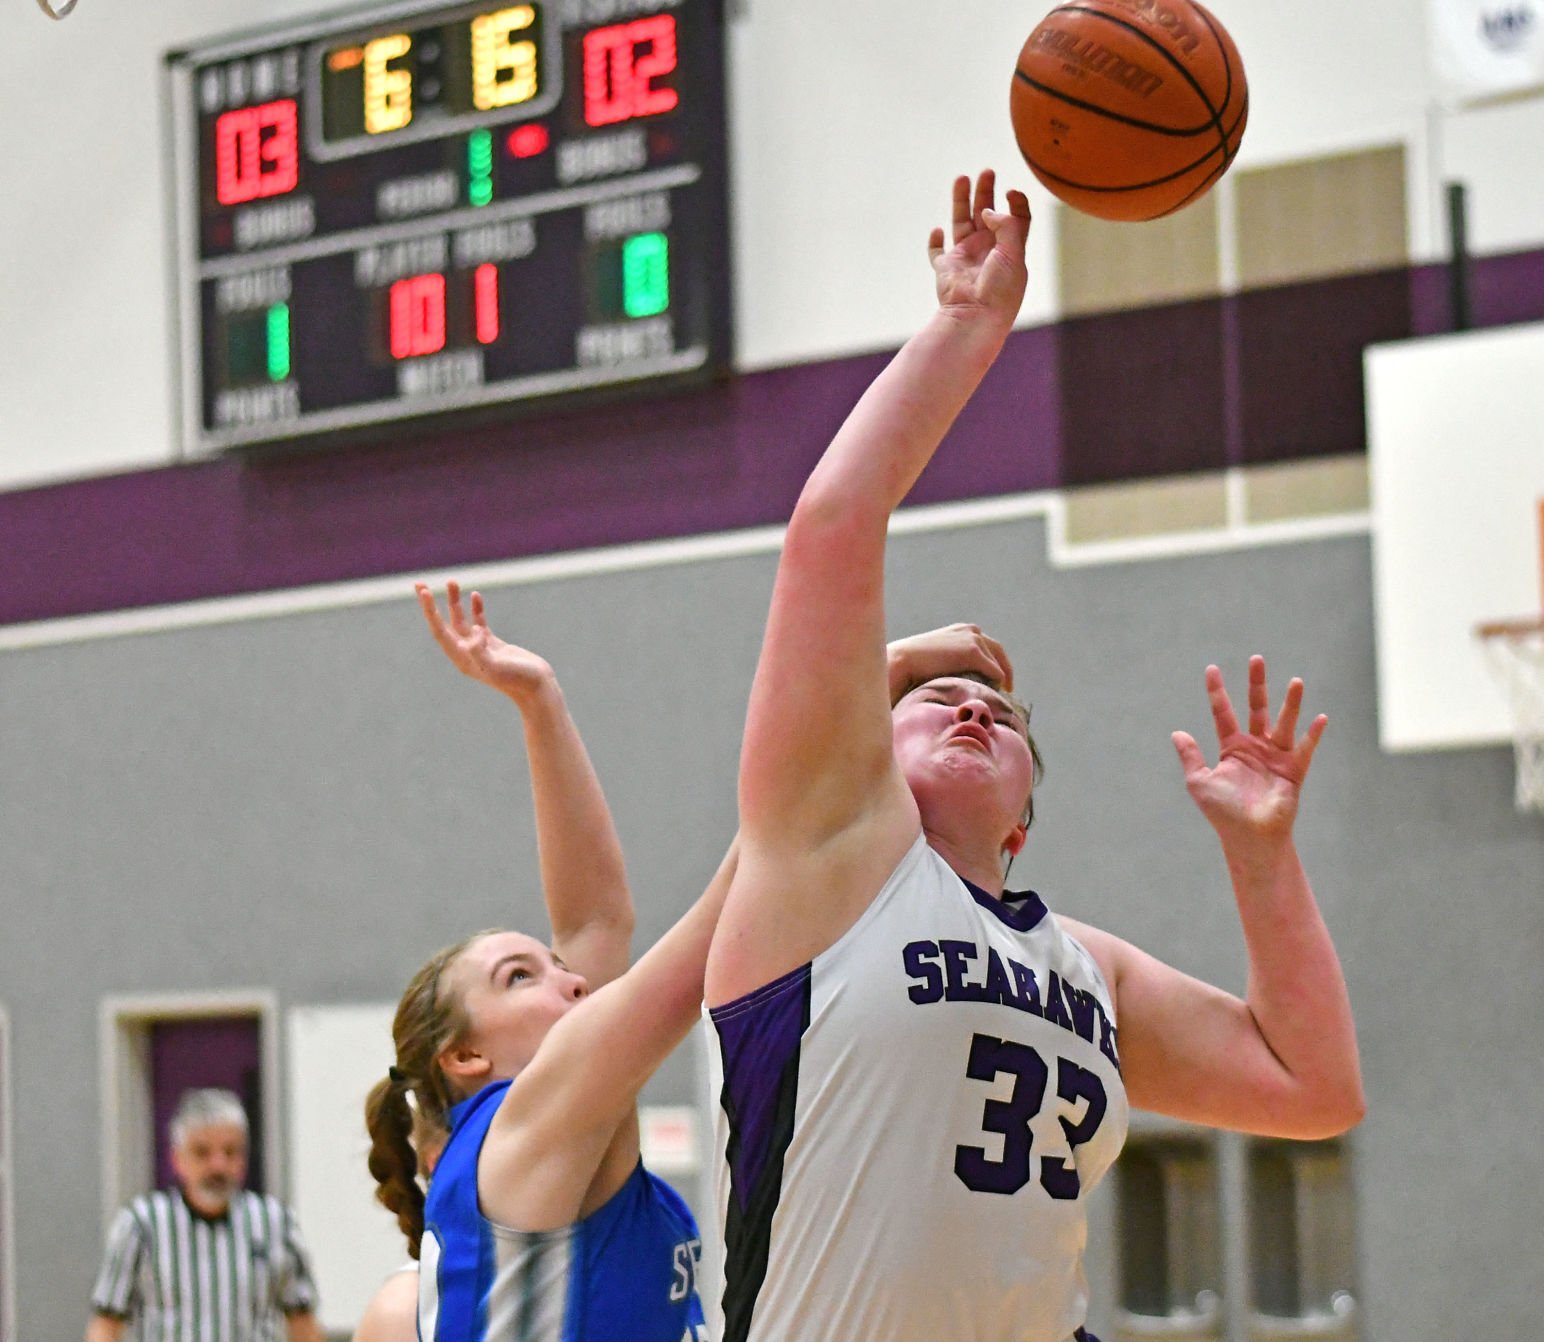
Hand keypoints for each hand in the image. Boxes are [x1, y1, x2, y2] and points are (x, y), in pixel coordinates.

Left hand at [416, 581, 554, 704]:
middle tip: (419, 584)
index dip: (430, 611)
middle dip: (431, 605)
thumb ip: (481, 653)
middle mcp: (466, 653)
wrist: (537, 688)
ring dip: (454, 601)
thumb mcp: (498, 667)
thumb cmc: (519, 680)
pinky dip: (476, 609)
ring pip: (461, 620)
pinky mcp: (493, 644)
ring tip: (451, 582)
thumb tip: (471, 635)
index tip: (424, 591)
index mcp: (462, 658)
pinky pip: (479, 622)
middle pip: (443, 624)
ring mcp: (479, 648)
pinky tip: (475, 595)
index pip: (440, 631)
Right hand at [887, 623, 1012, 704]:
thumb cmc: (913, 663)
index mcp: (963, 629)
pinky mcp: (974, 653)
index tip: (997, 678)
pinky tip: (994, 695)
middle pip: (999, 652)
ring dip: (1000, 680)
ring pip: (997, 664)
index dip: (995, 662)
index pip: (988, 645)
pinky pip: (995, 672)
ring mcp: (974, 640)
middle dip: (1005, 670)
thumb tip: (959, 676)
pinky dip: (996, 684)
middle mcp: (972, 631)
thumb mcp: (937, 655)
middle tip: (1008, 688)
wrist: (904, 660)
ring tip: (999, 696)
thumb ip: (951, 659)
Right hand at [928, 170, 1030, 325]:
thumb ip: (1007, 225)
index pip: (1016, 219)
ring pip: (961, 222)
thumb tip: (988, 210)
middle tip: (987, 171)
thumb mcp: (1013, 254)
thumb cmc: (1000, 291)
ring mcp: (965, 258)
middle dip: (986, 192)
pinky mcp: (945, 268)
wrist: (975, 317)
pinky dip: (935, 241)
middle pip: (987, 214)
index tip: (1011, 191)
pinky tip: (938, 230)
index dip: (1016, 202)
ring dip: (961, 201)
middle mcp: (987, 251)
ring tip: (962, 178)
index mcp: (1009, 249)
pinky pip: (937, 251)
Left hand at [1172, 657, 1326, 840]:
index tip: (1211, 669)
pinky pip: (1305, 748)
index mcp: (1231, 748)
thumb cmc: (1222, 813)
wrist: (1249, 837)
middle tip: (1256, 659)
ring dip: (1290, 703)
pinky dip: (1313, 734)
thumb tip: (1177, 732)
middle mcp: (1255, 747)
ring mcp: (1276, 756)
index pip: (1222, 713)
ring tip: (1295, 681)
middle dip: (1256, 684)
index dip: (1216, 692)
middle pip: (1256, 708)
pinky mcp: (1293, 770)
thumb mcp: (1199, 782)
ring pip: (1283, 722)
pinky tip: (1320, 717)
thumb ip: (1190, 756)